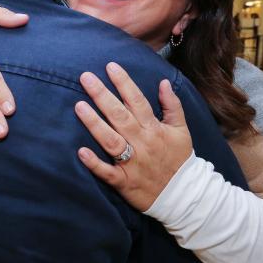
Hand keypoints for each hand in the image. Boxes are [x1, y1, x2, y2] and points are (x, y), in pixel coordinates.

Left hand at [74, 62, 193, 211]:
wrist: (184, 195)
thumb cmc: (179, 159)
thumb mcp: (181, 130)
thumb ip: (172, 105)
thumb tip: (163, 82)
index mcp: (154, 128)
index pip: (137, 101)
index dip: (124, 83)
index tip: (110, 66)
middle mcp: (142, 143)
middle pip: (119, 116)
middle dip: (102, 95)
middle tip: (85, 77)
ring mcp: (132, 163)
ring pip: (111, 140)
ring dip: (94, 123)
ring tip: (79, 106)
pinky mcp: (124, 181)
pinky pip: (107, 172)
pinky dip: (94, 163)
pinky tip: (81, 151)